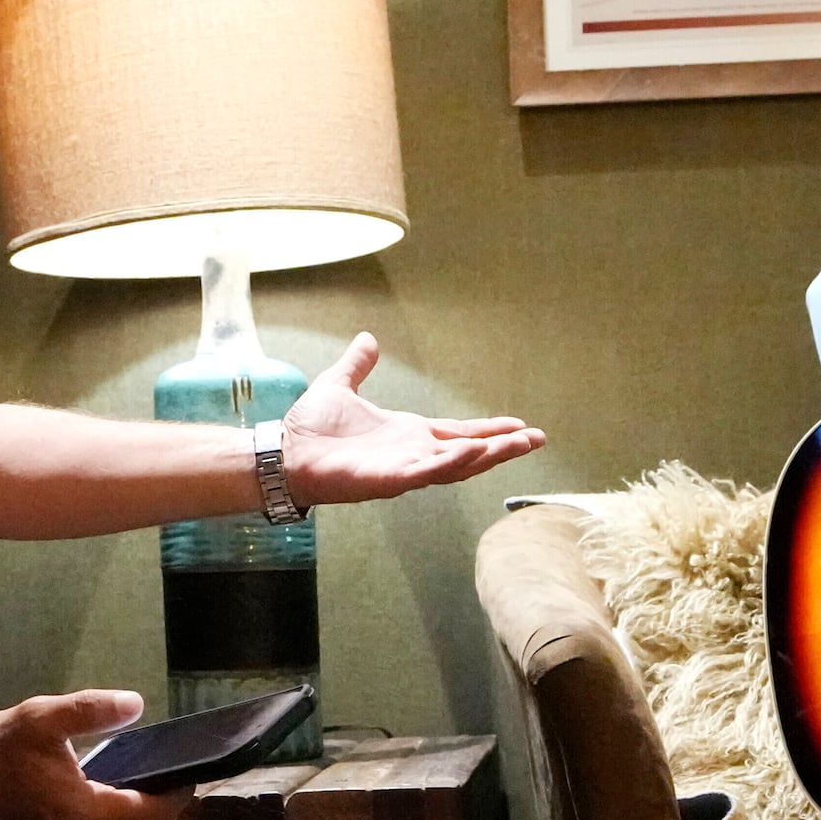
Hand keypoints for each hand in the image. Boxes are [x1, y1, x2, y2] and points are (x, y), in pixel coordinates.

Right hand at [0, 689, 187, 819]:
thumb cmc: (0, 751)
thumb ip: (93, 710)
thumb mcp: (44, 719)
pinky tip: (121, 800)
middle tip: (173, 775)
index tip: (188, 769)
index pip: (155, 814)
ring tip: (150, 785)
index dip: (177, 793)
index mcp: (88, 816)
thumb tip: (137, 704)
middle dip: (167, 808)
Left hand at [279, 334, 547, 504]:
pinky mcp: (387, 480)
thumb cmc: (309, 428)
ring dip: (487, 455)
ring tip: (518, 445)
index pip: (458, 431)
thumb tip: (367, 339)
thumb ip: (357, 365)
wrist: (283, 453)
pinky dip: (450, 463)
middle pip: (468, 451)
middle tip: (537, 440)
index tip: (521, 427)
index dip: (490, 430)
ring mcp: (402, 469)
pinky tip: (473, 451)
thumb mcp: (339, 386)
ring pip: (455, 465)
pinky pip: (426, 473)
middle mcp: (412, 454)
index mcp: (407, 434)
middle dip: (503, 447)